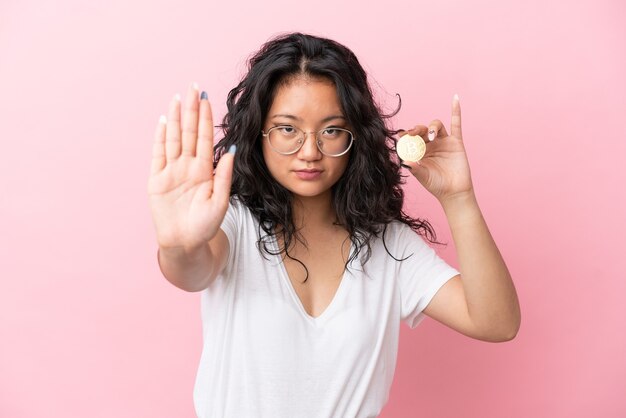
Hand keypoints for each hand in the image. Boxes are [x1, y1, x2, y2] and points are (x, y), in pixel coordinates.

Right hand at [147, 83, 234, 251]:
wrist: (185, 244)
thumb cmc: (205, 226)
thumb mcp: (221, 200)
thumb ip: (224, 175)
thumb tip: (230, 149)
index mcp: (204, 170)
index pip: (204, 138)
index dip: (206, 118)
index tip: (207, 99)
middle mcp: (188, 166)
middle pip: (189, 132)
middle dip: (192, 110)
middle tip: (194, 88)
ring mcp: (171, 171)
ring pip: (173, 138)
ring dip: (175, 118)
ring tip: (178, 98)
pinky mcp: (156, 180)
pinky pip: (158, 154)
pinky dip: (159, 138)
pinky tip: (162, 121)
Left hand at [400, 95, 473, 203]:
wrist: (454, 192)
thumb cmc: (436, 185)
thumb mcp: (423, 176)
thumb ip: (415, 169)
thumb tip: (404, 161)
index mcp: (419, 151)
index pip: (410, 139)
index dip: (405, 136)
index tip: (399, 136)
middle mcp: (430, 144)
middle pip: (422, 130)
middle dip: (416, 130)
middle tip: (412, 134)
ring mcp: (443, 142)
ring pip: (435, 126)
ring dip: (431, 127)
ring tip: (431, 137)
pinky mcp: (455, 142)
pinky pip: (456, 124)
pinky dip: (456, 111)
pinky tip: (455, 99)